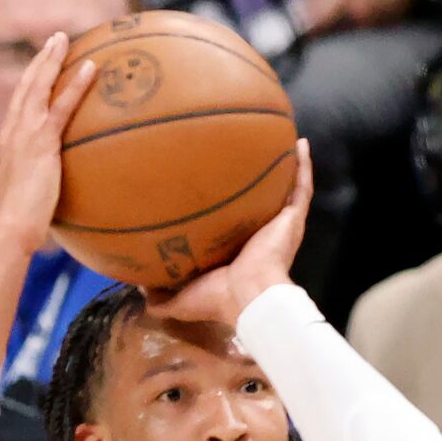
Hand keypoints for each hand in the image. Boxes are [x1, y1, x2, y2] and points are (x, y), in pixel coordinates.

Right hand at [0, 34, 99, 262]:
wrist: (8, 230)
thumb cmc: (17, 227)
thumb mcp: (24, 202)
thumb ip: (35, 190)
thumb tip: (50, 201)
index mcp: (4, 144)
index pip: (17, 105)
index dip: (28, 83)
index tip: (40, 67)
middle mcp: (10, 132)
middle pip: (25, 86)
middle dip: (39, 61)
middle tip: (53, 40)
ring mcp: (23, 134)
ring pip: (39, 86)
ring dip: (52, 59)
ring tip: (64, 39)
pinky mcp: (41, 142)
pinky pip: (62, 106)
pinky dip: (76, 85)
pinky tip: (91, 68)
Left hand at [141, 138, 313, 326]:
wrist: (249, 297)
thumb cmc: (217, 298)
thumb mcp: (181, 299)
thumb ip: (160, 297)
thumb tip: (138, 289)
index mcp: (237, 251)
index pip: (231, 225)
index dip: (223, 208)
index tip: (208, 186)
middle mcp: (260, 234)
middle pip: (258, 202)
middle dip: (252, 181)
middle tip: (239, 155)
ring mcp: (278, 224)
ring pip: (283, 189)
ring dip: (282, 168)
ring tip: (276, 141)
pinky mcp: (292, 219)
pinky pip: (301, 188)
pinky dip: (303, 166)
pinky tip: (301, 144)